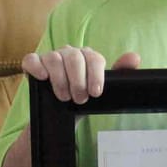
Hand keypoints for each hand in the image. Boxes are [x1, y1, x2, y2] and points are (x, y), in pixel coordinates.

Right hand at [21, 47, 140, 102]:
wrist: (62, 113)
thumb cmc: (84, 96)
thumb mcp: (101, 89)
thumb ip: (119, 73)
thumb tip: (134, 57)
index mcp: (88, 57)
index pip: (94, 58)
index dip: (95, 75)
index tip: (95, 92)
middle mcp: (69, 53)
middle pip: (74, 58)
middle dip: (78, 80)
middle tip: (79, 99)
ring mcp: (51, 57)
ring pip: (54, 58)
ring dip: (60, 80)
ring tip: (64, 97)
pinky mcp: (35, 64)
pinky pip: (32, 59)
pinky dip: (36, 66)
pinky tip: (42, 77)